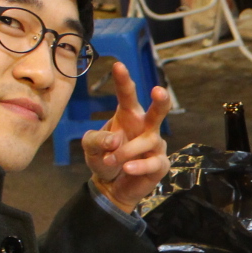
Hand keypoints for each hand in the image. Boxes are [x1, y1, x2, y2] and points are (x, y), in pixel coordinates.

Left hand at [84, 63, 171, 213]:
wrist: (112, 187)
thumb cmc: (104, 159)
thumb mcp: (91, 148)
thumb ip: (97, 140)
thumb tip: (116, 140)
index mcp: (128, 116)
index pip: (127, 96)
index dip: (124, 80)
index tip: (118, 65)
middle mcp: (145, 127)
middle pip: (158, 110)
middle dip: (161, 100)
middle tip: (158, 91)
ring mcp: (155, 145)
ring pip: (148, 141)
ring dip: (127, 151)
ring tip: (112, 160)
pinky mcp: (160, 164)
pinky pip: (154, 162)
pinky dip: (139, 166)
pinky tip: (128, 169)